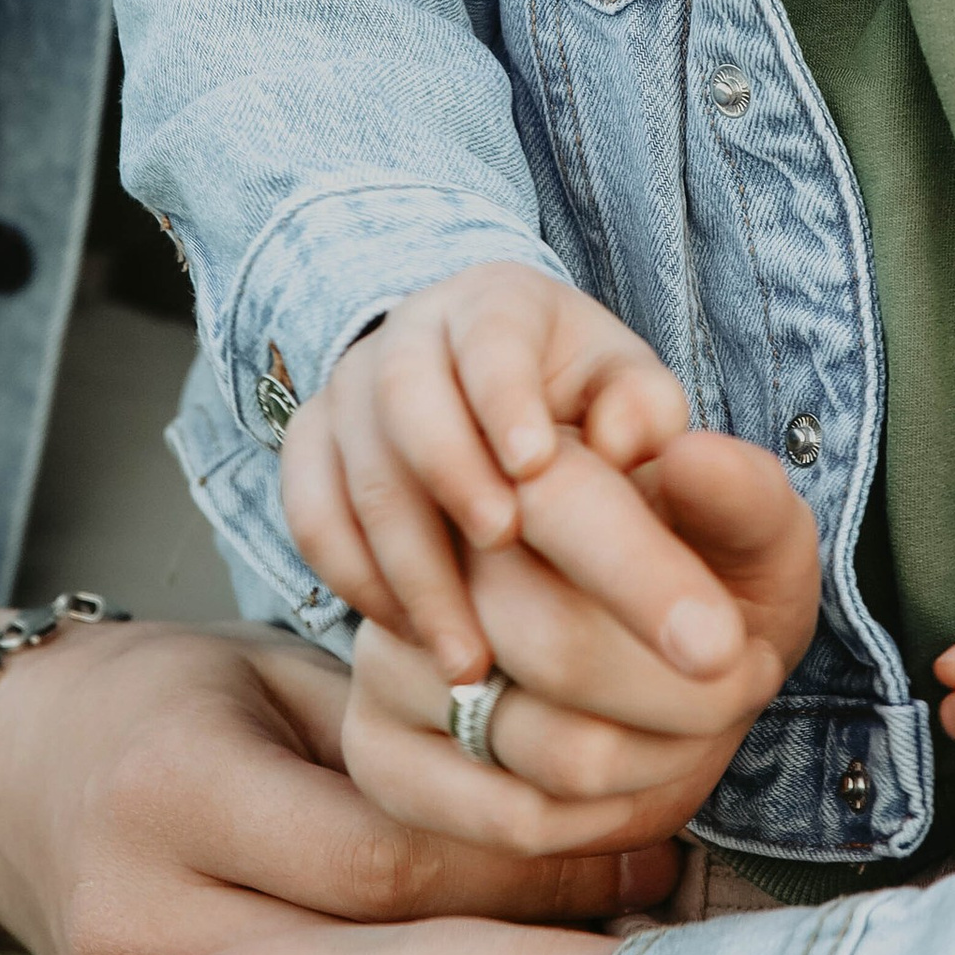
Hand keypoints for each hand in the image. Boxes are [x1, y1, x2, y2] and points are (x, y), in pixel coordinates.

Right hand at [0, 595, 668, 954]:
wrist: (6, 781)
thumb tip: (572, 776)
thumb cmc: (171, 702)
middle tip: (648, 937)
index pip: (383, 863)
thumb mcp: (274, 674)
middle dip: (511, 953)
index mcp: (178, 792)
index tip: (640, 858)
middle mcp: (135, 913)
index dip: (526, 868)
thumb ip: (393, 726)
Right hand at [283, 264, 696, 681]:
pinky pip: (312, 516)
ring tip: (469, 651)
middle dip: (451, 475)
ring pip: (355, 473)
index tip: (535, 465)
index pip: (488, 336)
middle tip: (502, 544)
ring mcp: (347, 390)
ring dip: (409, 565)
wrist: (494, 400)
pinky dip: (357, 581)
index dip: (505, 397)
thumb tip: (623, 442)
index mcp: (493, 303)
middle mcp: (407, 334)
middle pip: (405, 397)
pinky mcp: (310, 448)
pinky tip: (414, 636)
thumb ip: (643, 408)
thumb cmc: (581, 399)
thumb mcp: (625, 388)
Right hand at [341, 430, 823, 857]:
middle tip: (750, 677)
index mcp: (517, 460)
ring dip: (665, 760)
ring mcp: (392, 656)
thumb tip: (686, 456)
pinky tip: (645, 783)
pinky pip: (514, 820)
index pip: (561, 509)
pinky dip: (609, 822)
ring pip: (554, 749)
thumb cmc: (711, 577)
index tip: (732, 651)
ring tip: (707, 722)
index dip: (648, 583)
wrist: (652, 658)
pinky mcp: (379, 751)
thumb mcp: (751, 528)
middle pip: (561, 649)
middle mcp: (429, 550)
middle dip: (690, 695)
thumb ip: (737, 491)